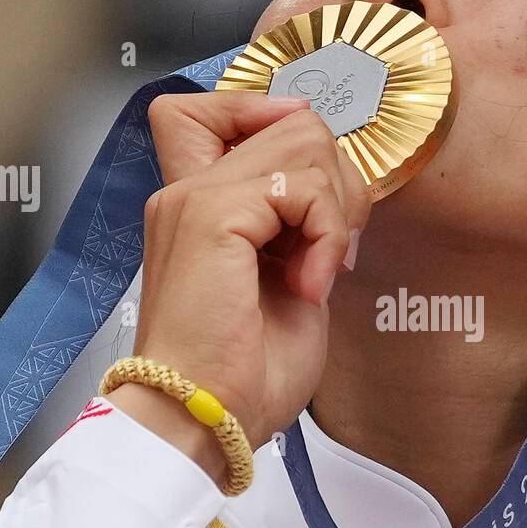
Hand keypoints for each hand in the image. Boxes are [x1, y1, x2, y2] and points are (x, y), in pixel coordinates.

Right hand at [109, 92, 369, 466]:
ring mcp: (196, 197)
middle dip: (336, 183)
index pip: (216, 109)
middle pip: (292, 121)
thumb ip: (299, 226)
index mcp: (199, 206)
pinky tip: (307, 286)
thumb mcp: (286, 280)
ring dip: (334, 211)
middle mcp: (188, 190)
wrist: (206, 418)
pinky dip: (326, 235)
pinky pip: (302, 185)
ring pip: (305, 139)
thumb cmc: (243, 371)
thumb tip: (338, 188)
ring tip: (313, 273)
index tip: (312, 185)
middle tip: (327, 251)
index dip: (275, 119)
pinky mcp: (212, 214)